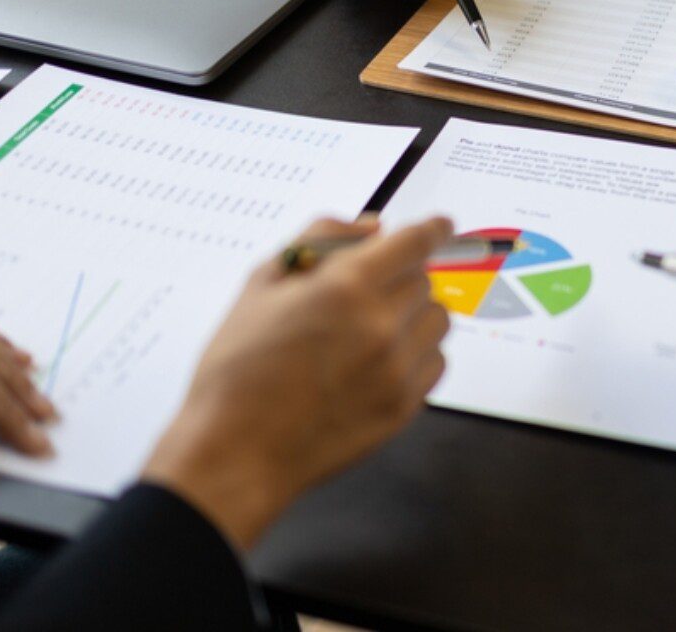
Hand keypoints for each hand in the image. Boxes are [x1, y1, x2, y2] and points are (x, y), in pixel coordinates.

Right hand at [142, 216, 452, 549]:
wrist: (235, 451)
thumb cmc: (238, 369)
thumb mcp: (261, 285)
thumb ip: (320, 240)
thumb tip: (372, 227)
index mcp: (345, 286)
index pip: (414, 242)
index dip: (431, 228)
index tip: (440, 225)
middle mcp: (380, 324)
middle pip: (424, 278)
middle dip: (401, 276)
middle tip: (367, 292)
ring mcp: (396, 369)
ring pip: (437, 319)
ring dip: (414, 313)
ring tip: (372, 329)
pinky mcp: (403, 407)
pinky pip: (436, 362)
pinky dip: (417, 354)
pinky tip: (379, 362)